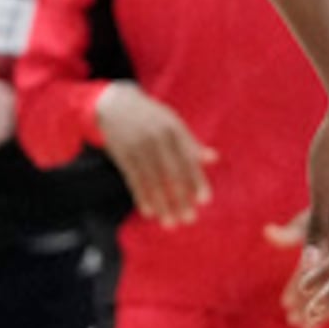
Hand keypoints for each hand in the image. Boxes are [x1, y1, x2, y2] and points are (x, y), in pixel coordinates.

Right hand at [94, 84, 217, 227]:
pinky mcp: (122, 154)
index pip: (188, 159)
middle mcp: (156, 137)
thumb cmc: (151, 117)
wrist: (114, 104)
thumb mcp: (172, 123)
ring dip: (162, 204)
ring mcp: (137, 145)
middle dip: (181, 198)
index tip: (204, 200)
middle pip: (172, 172)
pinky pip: (134, 179)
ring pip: (152, 180)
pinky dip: (142, 197)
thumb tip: (214, 159)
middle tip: (189, 219)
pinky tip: (149, 212)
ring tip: (170, 223)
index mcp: (173, 129)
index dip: (197, 180)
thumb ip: (191, 143)